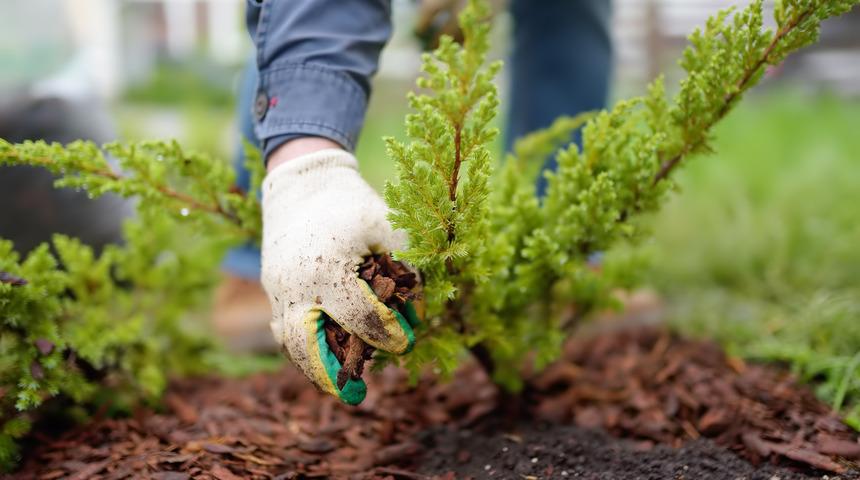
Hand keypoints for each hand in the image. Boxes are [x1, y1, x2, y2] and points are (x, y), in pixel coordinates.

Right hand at [261, 146, 416, 404]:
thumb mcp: (386, 225)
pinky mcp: (272, 288)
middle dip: (331, 373)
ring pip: (289, 342)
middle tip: (357, 395)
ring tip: (338, 382)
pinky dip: (301, 347)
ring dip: (313, 366)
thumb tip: (421, 307)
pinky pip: (283, 327)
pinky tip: (324, 356)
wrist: (302, 181)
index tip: (404, 341)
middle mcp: (296, 284)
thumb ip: (406, 264)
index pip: (359, 317)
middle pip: (306, 346)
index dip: (386, 334)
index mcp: (328, 268)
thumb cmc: (351, 204)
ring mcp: (278, 288)